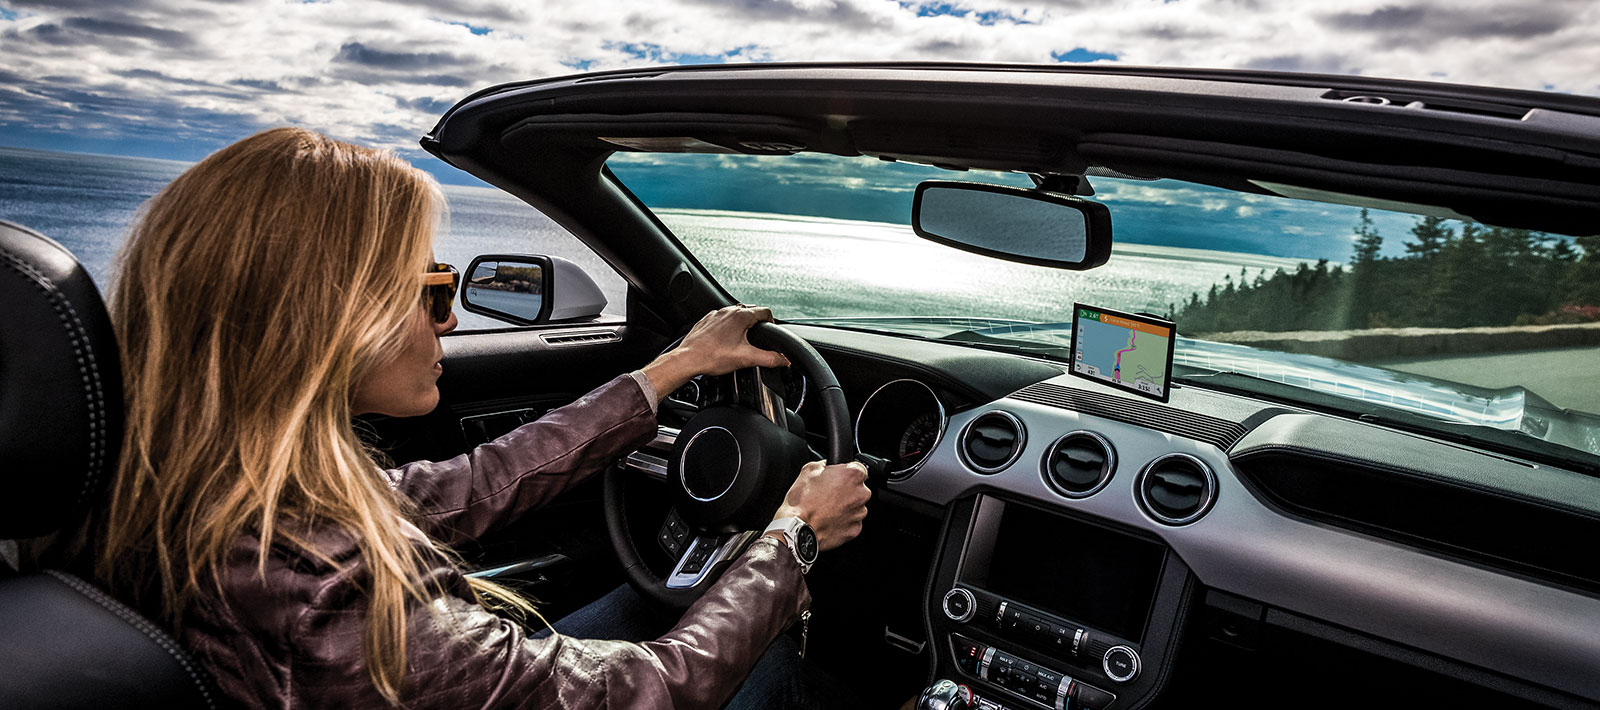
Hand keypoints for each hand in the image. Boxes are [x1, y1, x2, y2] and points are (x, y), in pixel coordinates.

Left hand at [641, 305, 791, 398]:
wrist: (687, 359)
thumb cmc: (712, 357)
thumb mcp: (746, 358)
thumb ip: (769, 358)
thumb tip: (784, 360)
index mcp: (740, 316)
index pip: (765, 312)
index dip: (772, 323)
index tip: (771, 333)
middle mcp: (728, 311)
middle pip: (751, 311)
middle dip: (758, 322)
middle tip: (759, 338)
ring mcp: (716, 315)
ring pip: (735, 314)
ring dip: (742, 323)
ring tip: (743, 339)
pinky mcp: (706, 320)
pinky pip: (722, 319)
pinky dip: (728, 326)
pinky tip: (726, 340)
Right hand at [771, 460, 870, 550]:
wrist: (798, 528)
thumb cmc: (803, 501)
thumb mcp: (808, 469)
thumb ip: (825, 465)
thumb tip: (827, 467)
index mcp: (852, 475)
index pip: (859, 468)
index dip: (846, 472)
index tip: (838, 478)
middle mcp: (861, 493)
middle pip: (859, 488)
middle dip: (846, 490)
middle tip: (828, 494)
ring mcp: (859, 512)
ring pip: (856, 506)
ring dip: (845, 506)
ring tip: (826, 508)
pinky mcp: (855, 529)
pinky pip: (852, 521)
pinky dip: (843, 521)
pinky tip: (829, 519)